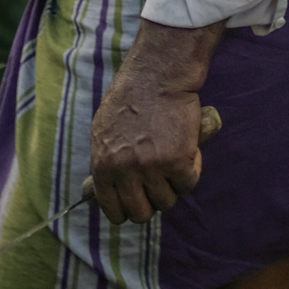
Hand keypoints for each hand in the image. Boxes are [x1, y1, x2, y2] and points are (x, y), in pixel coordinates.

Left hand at [90, 19, 222, 224]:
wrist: (158, 75)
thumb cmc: (131, 98)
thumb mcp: (103, 131)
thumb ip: (104, 163)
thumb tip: (96, 194)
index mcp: (103, 166)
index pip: (113, 210)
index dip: (127, 210)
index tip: (138, 201)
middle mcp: (125, 171)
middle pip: (141, 214)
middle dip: (152, 203)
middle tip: (160, 184)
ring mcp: (151, 168)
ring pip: (167, 201)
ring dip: (173, 185)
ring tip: (172, 160)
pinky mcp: (178, 161)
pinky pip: (189, 183)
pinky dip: (192, 170)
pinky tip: (187, 150)